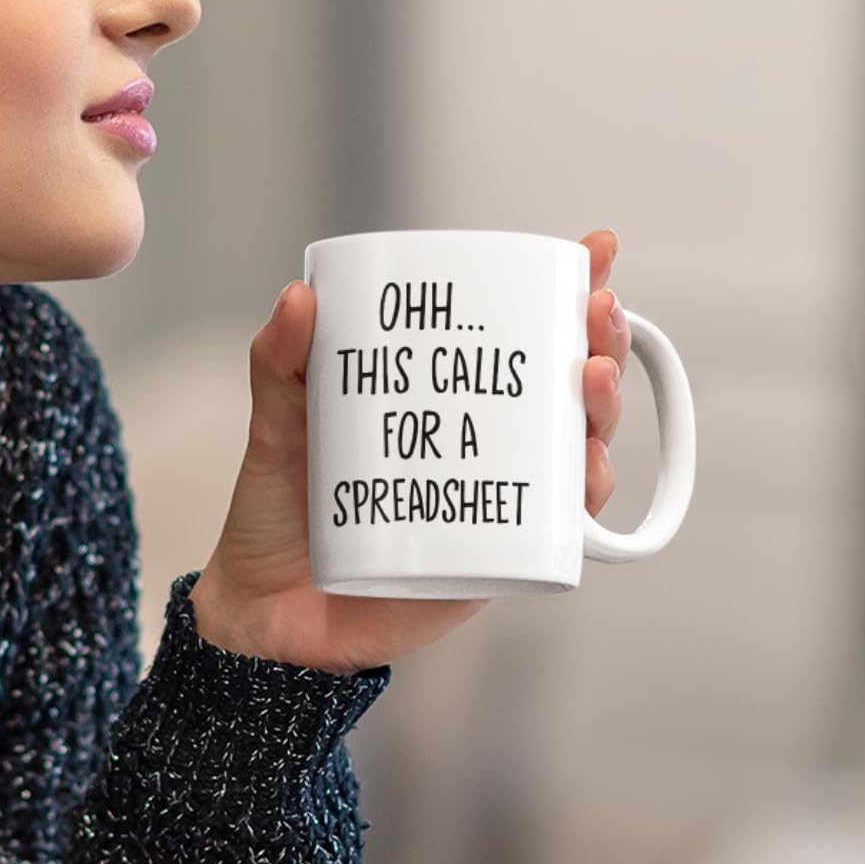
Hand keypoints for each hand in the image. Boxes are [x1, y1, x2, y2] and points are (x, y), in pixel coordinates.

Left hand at [189, 228, 631, 673]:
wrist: (261, 612)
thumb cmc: (276, 515)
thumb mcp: (277, 427)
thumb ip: (281, 363)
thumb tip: (299, 297)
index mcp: (439, 400)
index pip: (514, 335)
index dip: (565, 292)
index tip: (595, 251)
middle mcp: (479, 445)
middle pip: (566, 387)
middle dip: (601, 345)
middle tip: (598, 313)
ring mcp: (492, 502)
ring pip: (576, 450)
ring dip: (603, 411)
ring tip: (592, 380)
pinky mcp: (491, 561)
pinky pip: (556, 529)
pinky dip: (581, 496)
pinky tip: (587, 467)